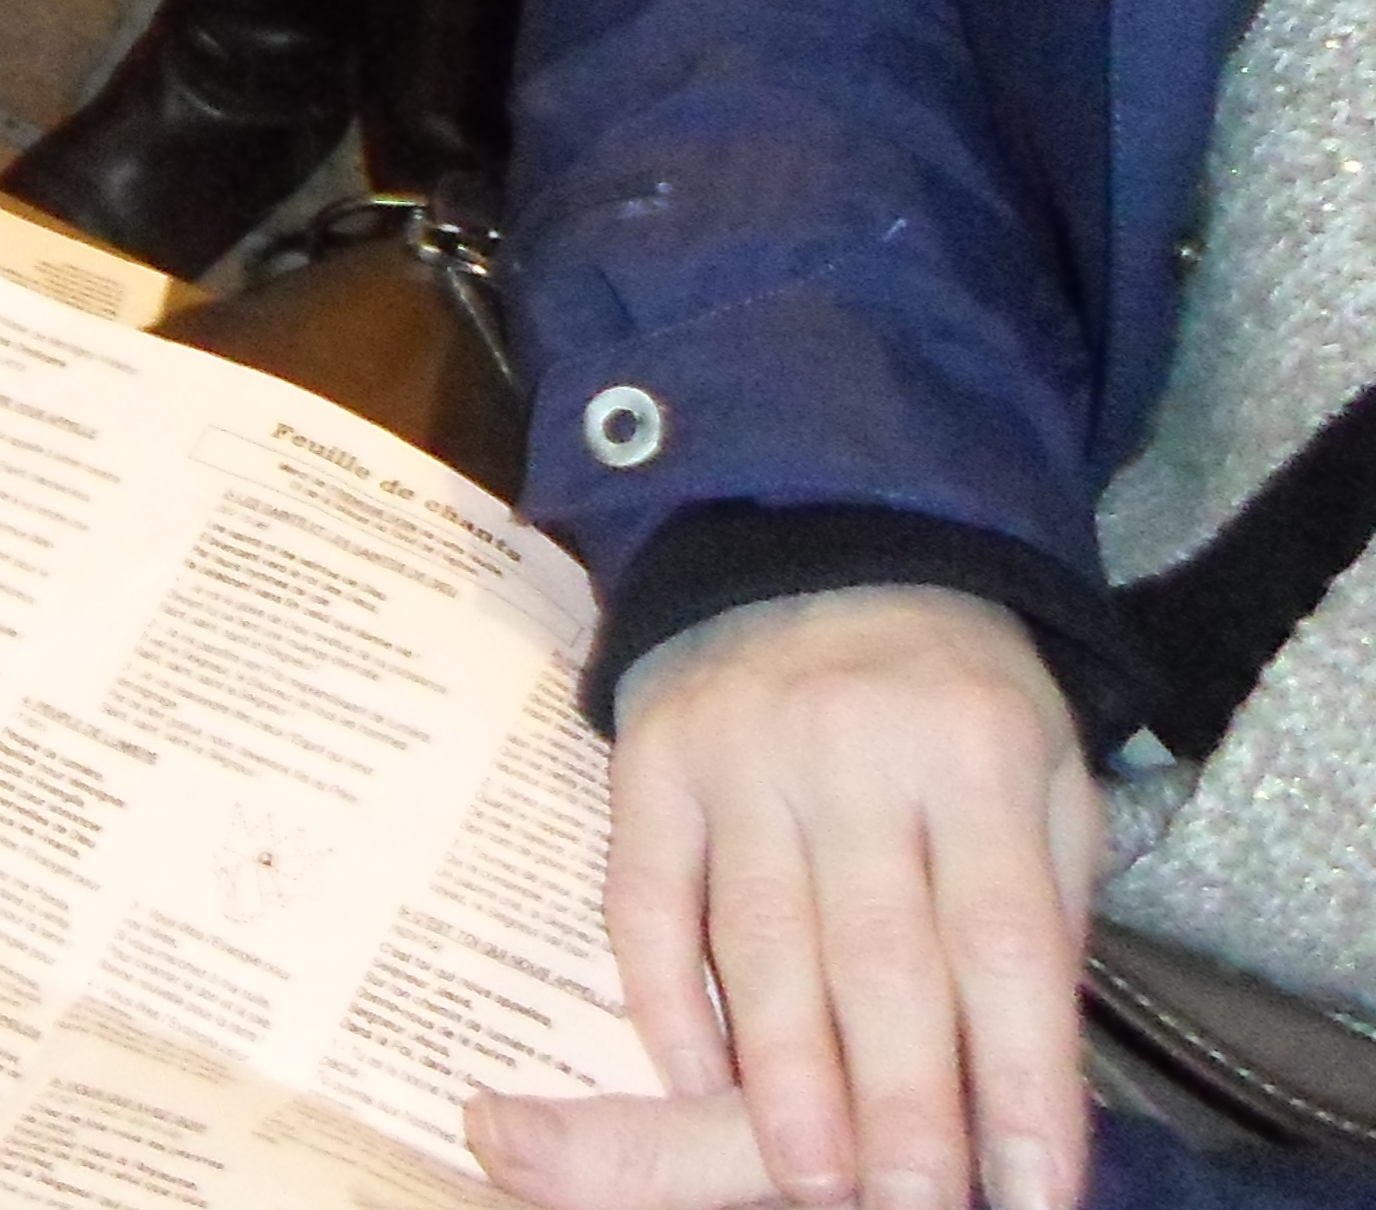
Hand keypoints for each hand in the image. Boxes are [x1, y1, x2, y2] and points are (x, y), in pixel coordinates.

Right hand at [467, 587, 1096, 1209]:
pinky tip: (695, 1082)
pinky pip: (642, 899)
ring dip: (782, 1080)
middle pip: (876, 958)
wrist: (814, 543)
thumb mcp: (1044, 776)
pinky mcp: (647, 758)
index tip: (1026, 1190)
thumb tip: (1018, 1088)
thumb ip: (1037, 915)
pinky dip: (663, 1000)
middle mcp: (851, 750)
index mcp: (975, 750)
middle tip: (907, 1207)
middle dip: (898, 1107)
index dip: (1016, 1079)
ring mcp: (734, 752)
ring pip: (756, 942)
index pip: (1001, 944)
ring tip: (810, 1180)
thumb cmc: (954, 697)